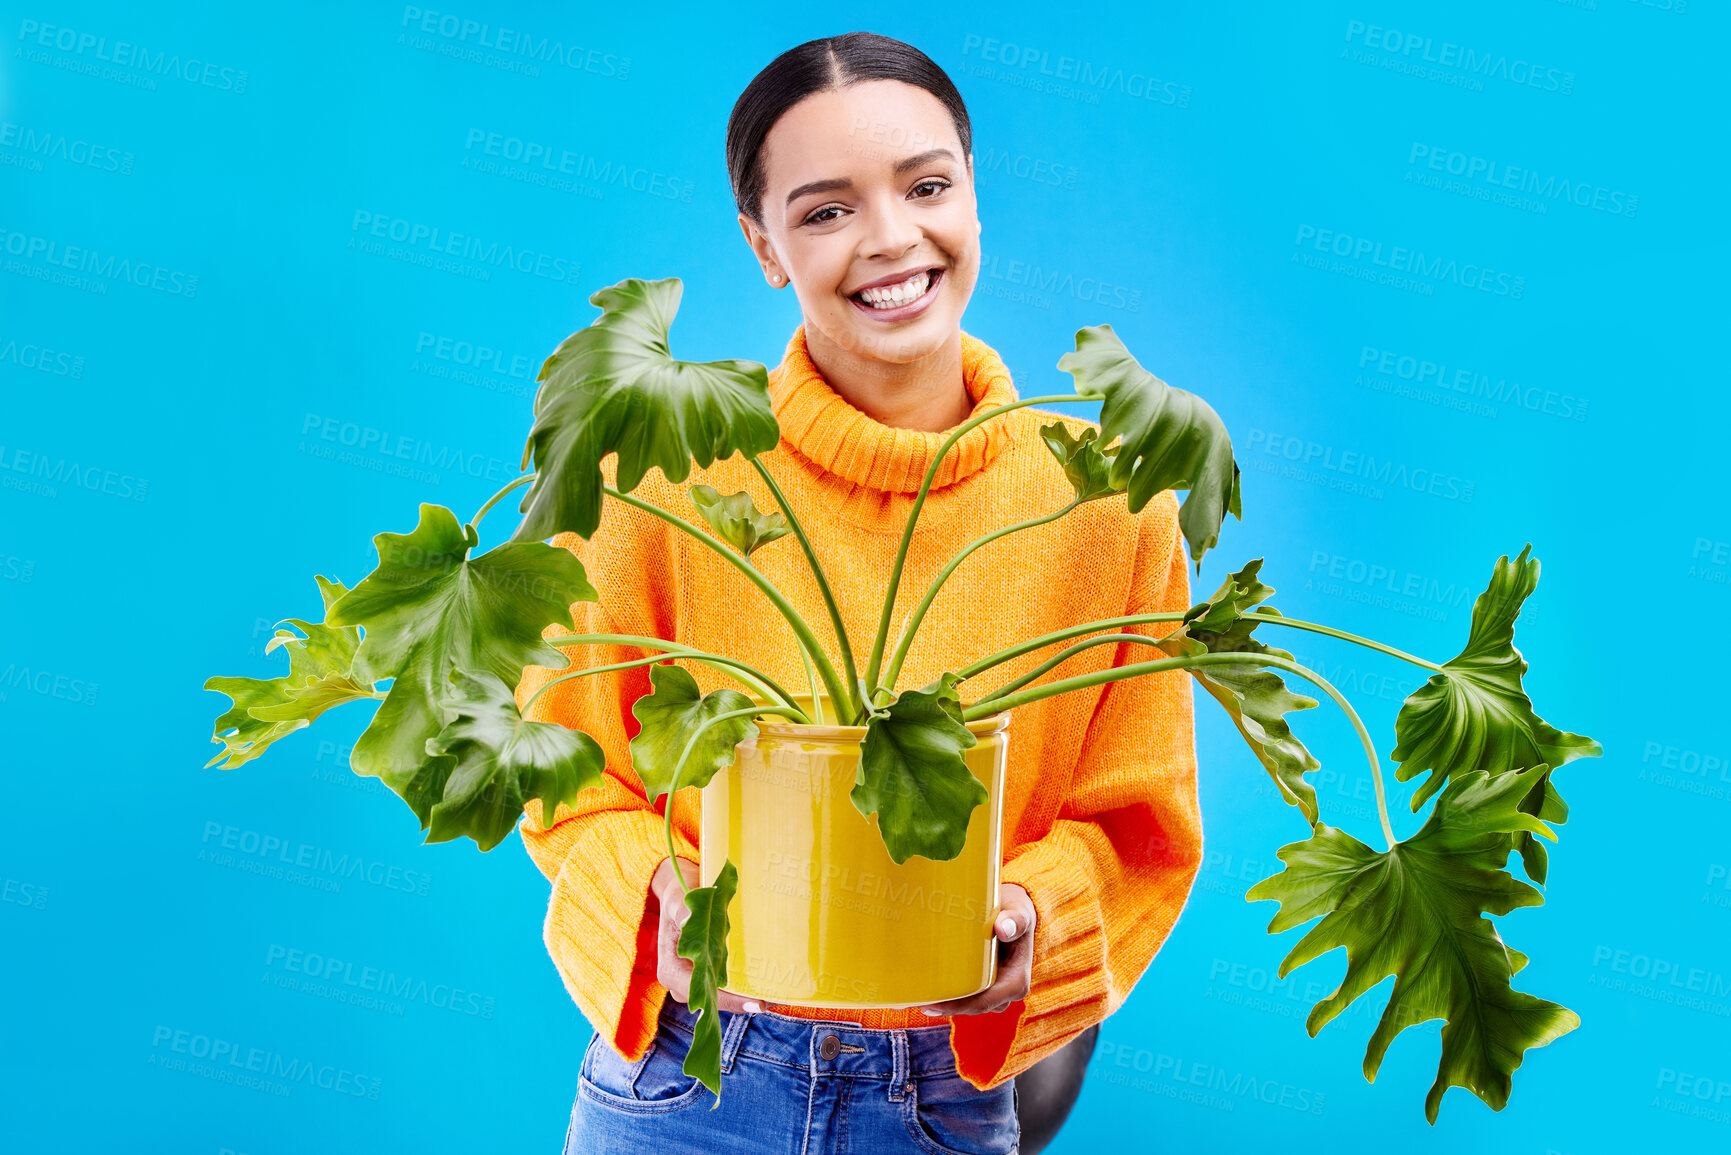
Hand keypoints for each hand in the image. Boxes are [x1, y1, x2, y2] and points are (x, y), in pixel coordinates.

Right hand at [652, 856, 759, 1013]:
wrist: (682, 890)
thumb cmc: (679, 893)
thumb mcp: (678, 899)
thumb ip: (683, 911)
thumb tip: (690, 920)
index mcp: (671, 970)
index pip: (699, 991)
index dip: (727, 1000)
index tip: (754, 1003)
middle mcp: (681, 982)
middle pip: (713, 1000)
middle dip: (741, 1001)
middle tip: (771, 1000)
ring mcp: (695, 980)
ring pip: (721, 997)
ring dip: (745, 996)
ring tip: (775, 995)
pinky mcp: (708, 973)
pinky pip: (726, 986)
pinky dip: (744, 987)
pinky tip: (767, 985)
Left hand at [916, 883, 1034, 1016]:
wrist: (1014, 914)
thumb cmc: (1016, 912)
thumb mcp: (1019, 912)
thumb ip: (1016, 919)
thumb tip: (1004, 928)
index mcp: (1016, 981)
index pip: (986, 1001)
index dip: (959, 1005)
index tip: (935, 1004)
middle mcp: (1006, 991)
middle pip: (973, 1007)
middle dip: (946, 1007)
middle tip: (918, 1002)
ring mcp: (994, 990)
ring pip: (968, 1005)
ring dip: (945, 1003)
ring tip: (917, 999)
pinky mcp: (983, 985)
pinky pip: (966, 996)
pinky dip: (947, 994)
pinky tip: (925, 992)